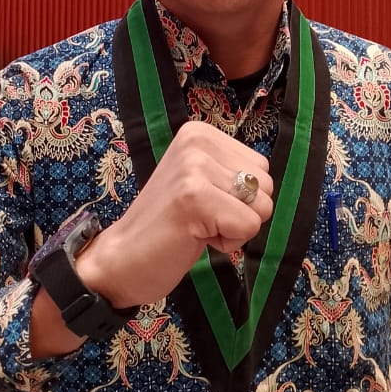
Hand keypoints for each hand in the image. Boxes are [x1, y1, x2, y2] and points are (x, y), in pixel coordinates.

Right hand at [76, 122, 272, 309]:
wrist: (121, 258)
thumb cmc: (167, 226)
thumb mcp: (200, 182)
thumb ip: (231, 172)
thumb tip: (268, 184)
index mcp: (199, 133)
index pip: (260, 166)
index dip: (239, 196)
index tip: (202, 204)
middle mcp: (197, 141)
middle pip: (265, 184)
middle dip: (241, 211)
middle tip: (200, 218)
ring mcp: (194, 168)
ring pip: (261, 206)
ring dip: (235, 227)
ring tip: (198, 226)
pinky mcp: (195, 197)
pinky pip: (248, 226)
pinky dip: (228, 243)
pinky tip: (195, 238)